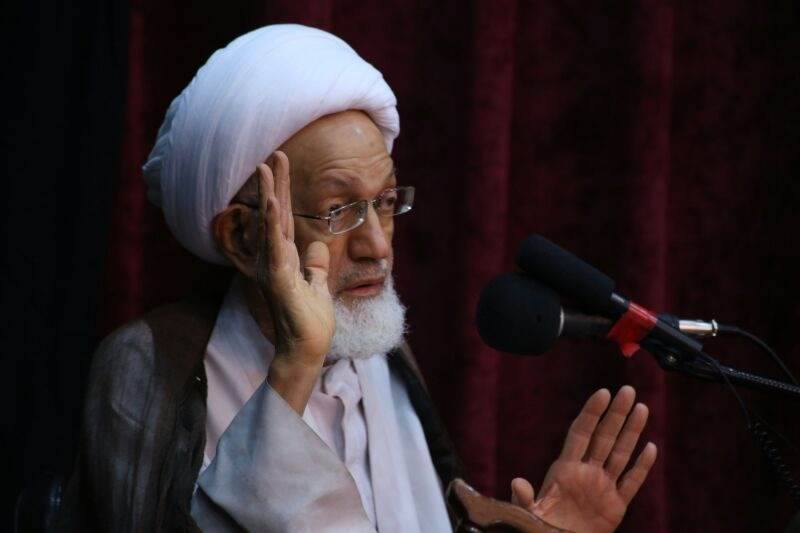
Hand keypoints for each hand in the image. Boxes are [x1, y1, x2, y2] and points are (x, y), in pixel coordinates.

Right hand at [254, 151, 334, 411]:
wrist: (306, 348)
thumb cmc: (310, 321)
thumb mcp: (317, 285)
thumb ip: (315, 265)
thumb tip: (318, 247)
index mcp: (284, 258)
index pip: (283, 218)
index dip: (282, 192)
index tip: (280, 166)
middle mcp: (274, 259)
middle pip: (275, 213)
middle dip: (275, 183)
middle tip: (274, 153)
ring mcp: (274, 267)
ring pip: (271, 223)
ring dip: (269, 193)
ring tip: (266, 167)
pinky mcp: (279, 277)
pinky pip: (275, 245)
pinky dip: (271, 222)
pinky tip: (270, 202)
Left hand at [511, 386, 656, 532]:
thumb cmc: (539, 527)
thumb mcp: (529, 513)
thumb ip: (525, 498)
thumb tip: (517, 482)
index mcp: (564, 469)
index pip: (580, 433)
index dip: (591, 413)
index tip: (603, 392)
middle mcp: (586, 472)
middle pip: (604, 436)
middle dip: (616, 413)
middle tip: (628, 390)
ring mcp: (602, 487)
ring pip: (621, 454)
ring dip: (632, 432)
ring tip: (642, 408)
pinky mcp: (615, 506)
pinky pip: (631, 482)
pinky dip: (642, 466)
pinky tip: (650, 448)